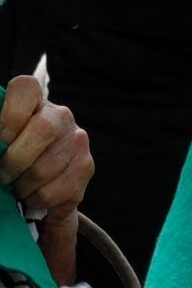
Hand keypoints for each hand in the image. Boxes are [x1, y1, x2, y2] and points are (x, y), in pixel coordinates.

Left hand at [0, 75, 92, 287]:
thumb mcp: (1, 145)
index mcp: (34, 102)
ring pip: (46, 167)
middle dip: (15, 160)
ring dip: (23, 186)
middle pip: (43, 129)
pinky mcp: (86, 166)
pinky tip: (36, 194)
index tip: (2, 137)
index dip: (12, 112)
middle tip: (3, 176)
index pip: (26, 87)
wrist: (37, 182)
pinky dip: (38, 200)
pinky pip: (56, 190)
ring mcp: (77, 140)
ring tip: (19, 186)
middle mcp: (60, 115)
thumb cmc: (11, 157)